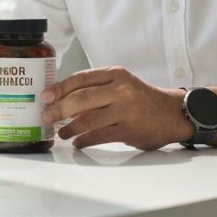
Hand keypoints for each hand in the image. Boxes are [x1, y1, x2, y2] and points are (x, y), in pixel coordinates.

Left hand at [41, 66, 190, 149]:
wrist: (171, 113)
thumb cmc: (140, 98)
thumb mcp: (121, 84)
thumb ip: (96, 89)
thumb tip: (63, 101)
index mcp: (116, 74)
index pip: (81, 78)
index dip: (60, 88)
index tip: (45, 96)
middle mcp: (120, 90)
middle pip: (81, 98)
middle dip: (58, 109)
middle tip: (45, 116)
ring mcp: (125, 110)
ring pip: (88, 120)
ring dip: (69, 128)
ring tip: (60, 133)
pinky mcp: (129, 129)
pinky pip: (99, 136)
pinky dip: (84, 140)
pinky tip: (77, 142)